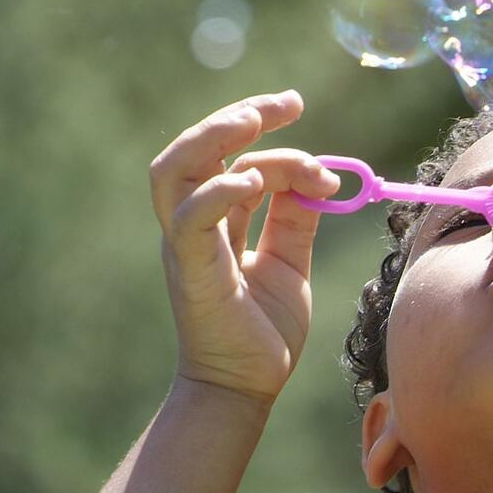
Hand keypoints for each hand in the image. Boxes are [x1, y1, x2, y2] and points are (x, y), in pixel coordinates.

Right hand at [150, 91, 339, 403]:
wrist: (247, 389)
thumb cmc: (264, 329)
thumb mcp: (290, 260)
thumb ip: (297, 216)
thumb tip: (320, 175)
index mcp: (212, 218)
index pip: (226, 153)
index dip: (260, 125)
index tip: (295, 105)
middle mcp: (190, 224)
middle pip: (191, 149)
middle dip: (235, 115)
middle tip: (285, 103)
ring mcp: (184, 246)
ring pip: (172, 171)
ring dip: (211, 138)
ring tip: (253, 121)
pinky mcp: (191, 271)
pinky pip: (189, 221)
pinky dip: (217, 192)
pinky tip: (254, 181)